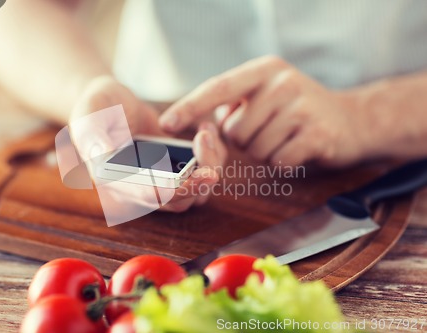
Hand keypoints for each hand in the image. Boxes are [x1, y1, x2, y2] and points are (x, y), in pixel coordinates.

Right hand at [65, 76, 225, 219]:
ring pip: (196, 191)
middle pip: (177, 202)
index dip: (164, 193)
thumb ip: (92, 136)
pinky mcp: (179, 168)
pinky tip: (206, 127)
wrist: (115, 104)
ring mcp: (163, 180)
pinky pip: (203, 171)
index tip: (181, 183)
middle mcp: (141, 189)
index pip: (144, 197)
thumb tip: (102, 154)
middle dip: (196, 187)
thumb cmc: (97, 109)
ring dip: (209, 167)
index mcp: (116, 183)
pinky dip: (213, 155)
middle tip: (210, 170)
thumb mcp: (88, 116)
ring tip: (206, 134)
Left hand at [159, 56, 370, 166]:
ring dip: (266, 152)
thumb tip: (202, 123)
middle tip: (271, 129)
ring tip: (287, 137)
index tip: (166, 123)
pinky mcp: (317, 134)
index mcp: (264, 70)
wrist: (353, 121)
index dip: (189, 107)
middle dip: (245, 140)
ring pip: (255, 149)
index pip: (218, 88)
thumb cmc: (297, 111)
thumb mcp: (267, 94)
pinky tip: (300, 148)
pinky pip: (278, 161)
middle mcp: (282, 83)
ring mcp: (302, 107)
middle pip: (235, 131)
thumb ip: (235, 103)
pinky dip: (284, 162)